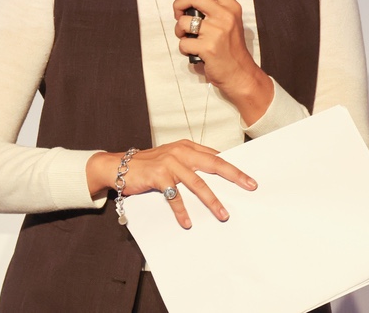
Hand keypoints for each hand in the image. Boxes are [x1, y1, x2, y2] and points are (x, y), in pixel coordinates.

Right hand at [88, 141, 256, 228]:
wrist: (118, 165)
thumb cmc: (149, 165)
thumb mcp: (172, 158)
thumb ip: (191, 163)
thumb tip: (217, 173)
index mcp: (187, 147)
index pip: (216, 156)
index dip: (234, 167)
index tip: (249, 178)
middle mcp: (181, 152)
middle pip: (214, 164)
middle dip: (234, 176)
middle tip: (249, 186)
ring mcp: (170, 163)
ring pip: (197, 183)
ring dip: (212, 200)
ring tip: (223, 214)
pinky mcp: (158, 176)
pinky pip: (174, 196)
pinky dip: (181, 211)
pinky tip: (188, 222)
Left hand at [172, 0, 273, 123]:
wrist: (240, 74)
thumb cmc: (231, 50)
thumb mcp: (229, 23)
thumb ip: (214, 10)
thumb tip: (190, 0)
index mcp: (230, 7)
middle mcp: (224, 15)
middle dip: (178, 5)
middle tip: (179, 15)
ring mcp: (216, 30)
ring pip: (183, 23)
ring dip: (180, 32)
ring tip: (189, 39)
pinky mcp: (207, 46)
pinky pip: (183, 43)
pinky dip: (184, 49)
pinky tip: (195, 52)